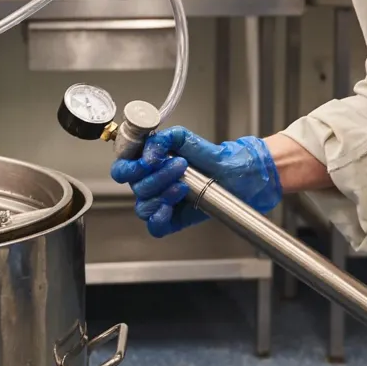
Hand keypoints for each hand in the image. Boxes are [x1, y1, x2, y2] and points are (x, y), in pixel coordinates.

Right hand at [109, 126, 281, 236]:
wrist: (242, 178)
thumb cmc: (219, 160)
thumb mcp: (193, 141)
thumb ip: (170, 138)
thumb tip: (151, 148)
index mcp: (151, 162)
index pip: (124, 166)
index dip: (130, 165)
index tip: (150, 160)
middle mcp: (152, 182)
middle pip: (136, 186)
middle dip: (157, 176)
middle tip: (179, 166)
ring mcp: (162, 202)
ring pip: (144, 206)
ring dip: (162, 195)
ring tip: (184, 185)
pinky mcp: (173, 219)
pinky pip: (155, 227)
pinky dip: (159, 219)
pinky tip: (171, 208)